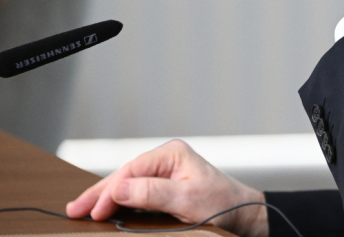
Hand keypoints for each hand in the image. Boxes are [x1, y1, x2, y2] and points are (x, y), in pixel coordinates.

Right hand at [65, 140, 267, 236]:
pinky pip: (137, 192)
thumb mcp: (187, 199)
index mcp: (172, 154)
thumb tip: (119, 188)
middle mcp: (167, 159)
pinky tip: (106, 209)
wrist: (245, 214)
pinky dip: (120, 201)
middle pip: (125, 175)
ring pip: (128, 183)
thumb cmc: (222, 204)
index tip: (94, 212)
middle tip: (73, 210)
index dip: (110, 191)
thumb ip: (152, 193)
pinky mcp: (167, 186)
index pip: (131, 170)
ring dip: (106, 197)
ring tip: (82, 210)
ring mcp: (167, 172)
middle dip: (99, 193)